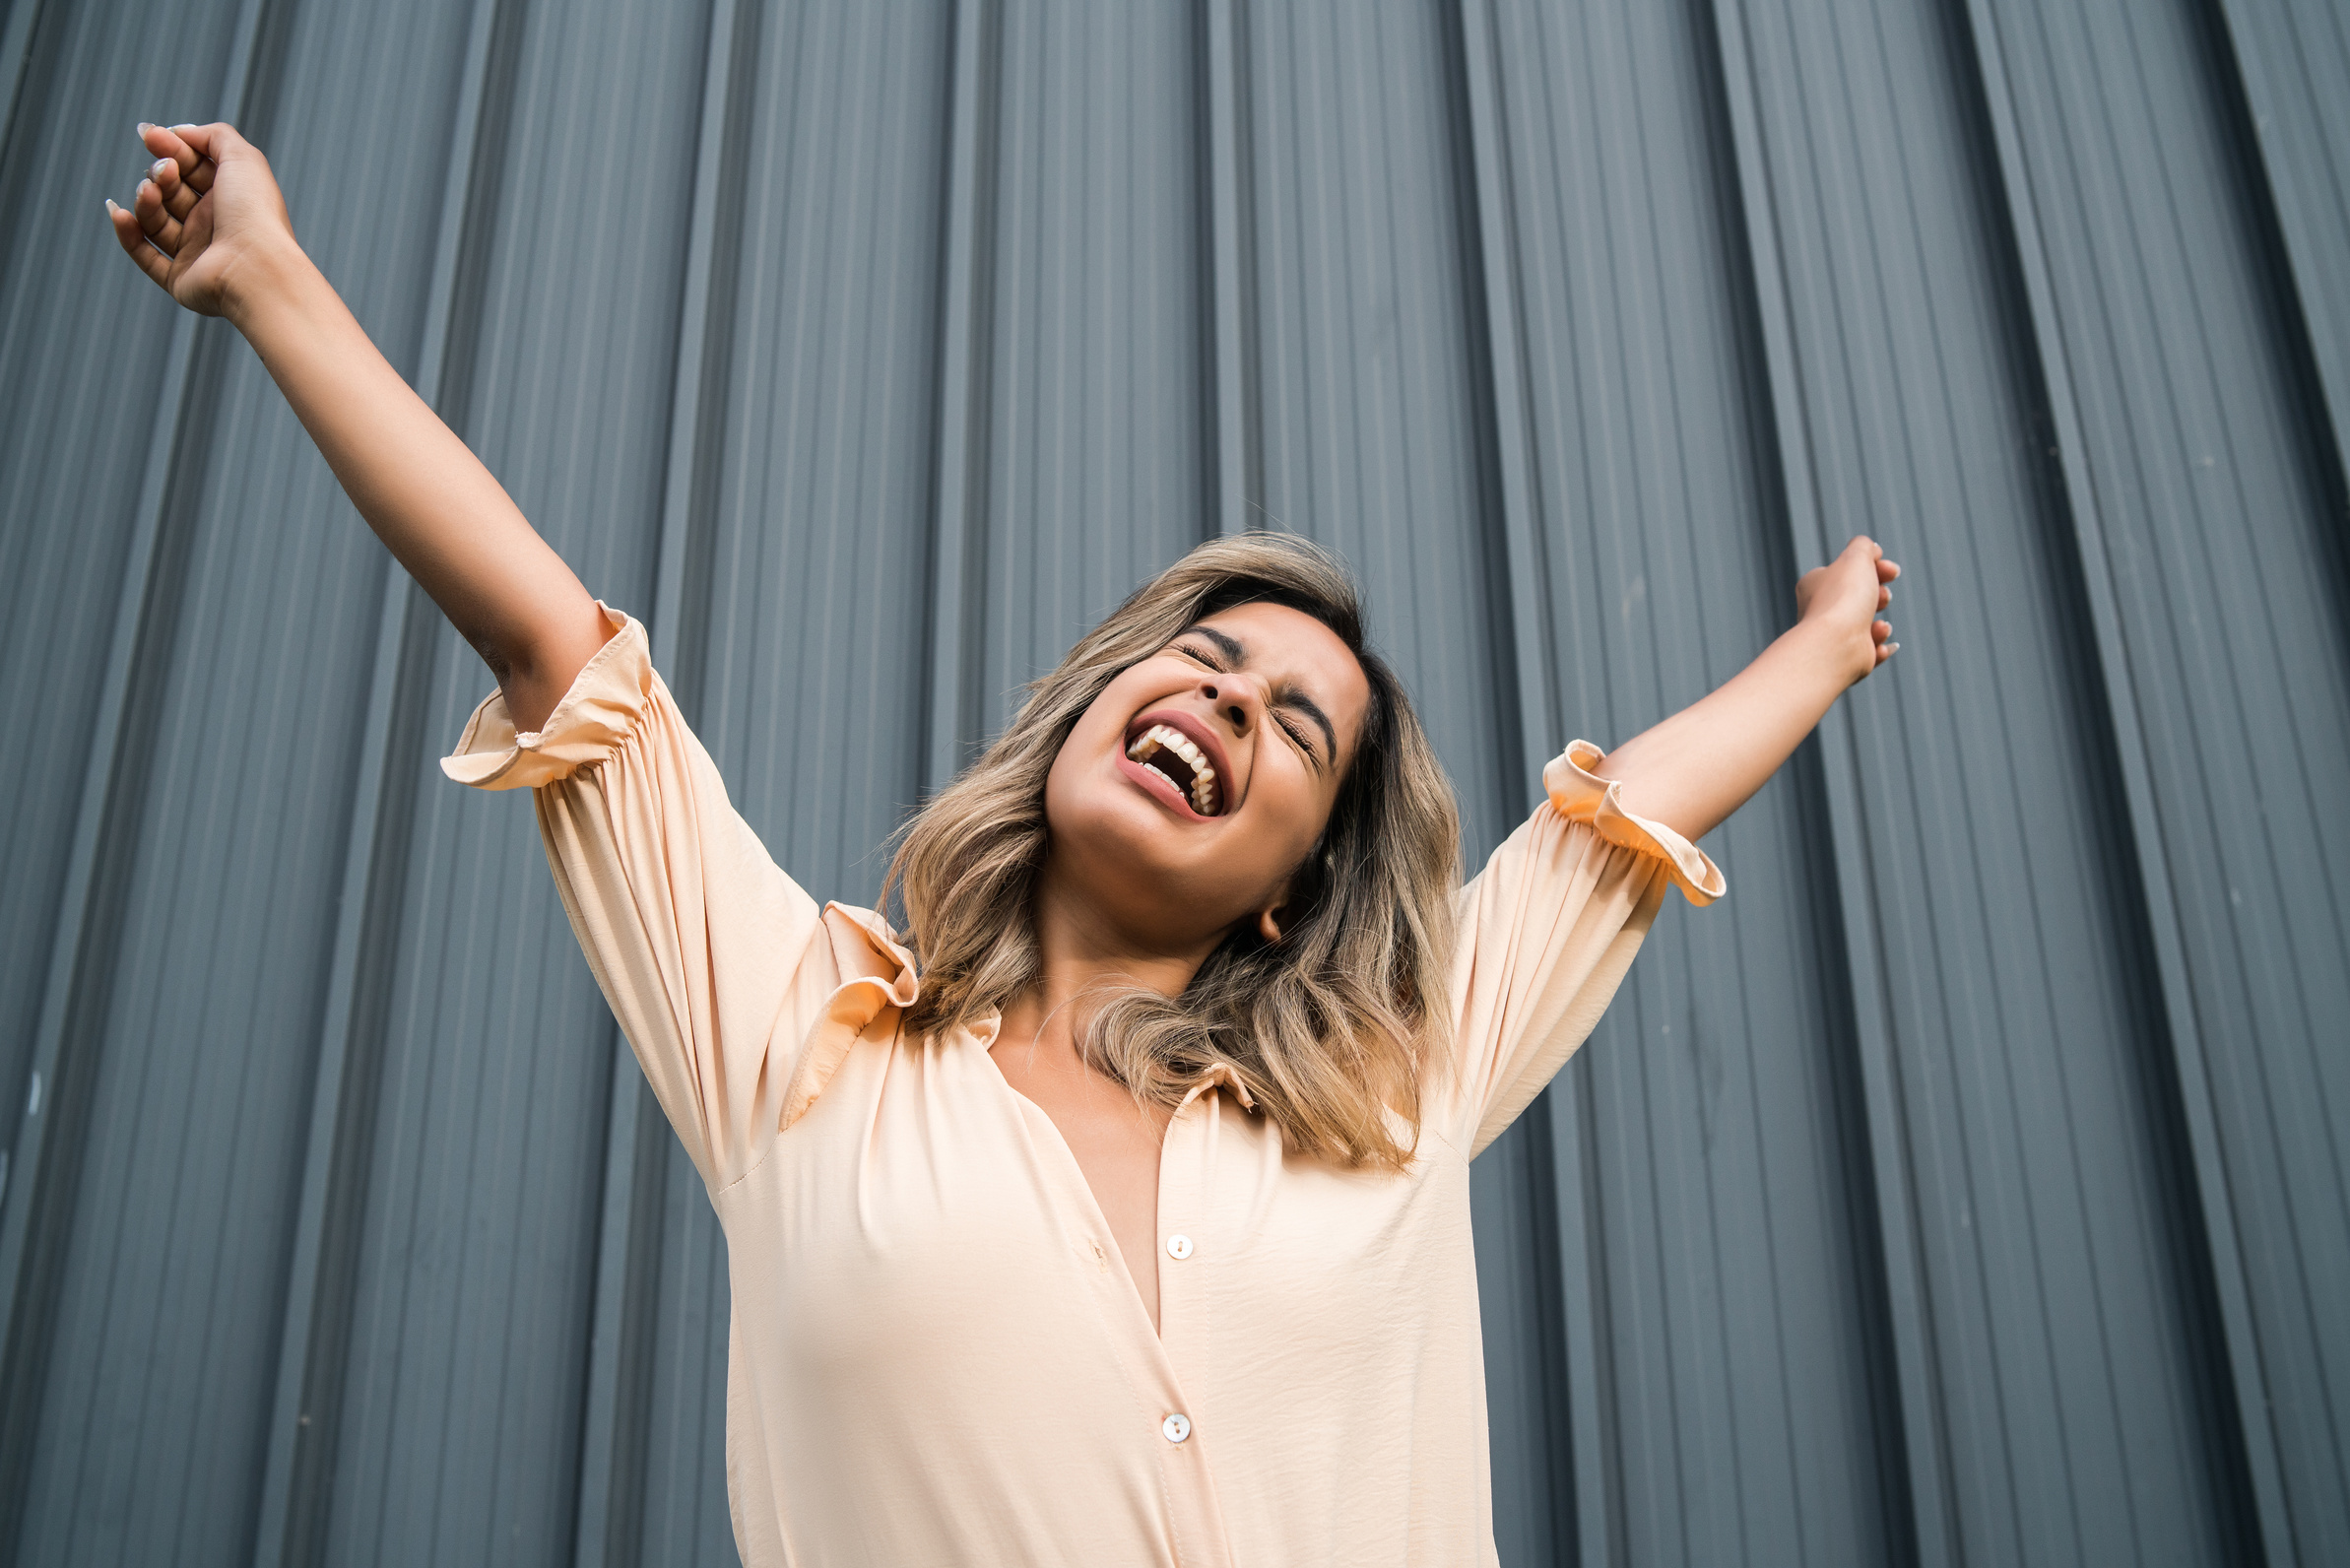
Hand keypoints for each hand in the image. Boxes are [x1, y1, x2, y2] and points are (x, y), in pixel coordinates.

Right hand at [106, 121, 296, 318]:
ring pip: (155, 220)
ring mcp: (197, 252)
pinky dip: (129, 234)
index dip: (169, 148)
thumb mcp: (242, 158)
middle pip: (171, 192)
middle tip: (165, 172)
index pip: (191, 167)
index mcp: (230, 197)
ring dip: (146, 201)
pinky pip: (145, 256)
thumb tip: (179, 132)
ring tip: (150, 193)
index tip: (150, 136)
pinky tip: (121, 214)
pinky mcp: (181, 279)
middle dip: (160, 175)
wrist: (256, 268)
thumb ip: (213, 136)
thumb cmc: (254, 213)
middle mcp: (214, 224)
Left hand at [1795, 535, 1900, 684]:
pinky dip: (1879, 648)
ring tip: (1879, 627)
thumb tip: (1871, 551)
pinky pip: (1870, 651)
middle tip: (1881, 598)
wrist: (1836, 645)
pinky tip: (1877, 646)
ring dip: (1881, 625)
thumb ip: (1863, 546)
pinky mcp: (1845, 659)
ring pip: (1868, 625)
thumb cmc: (1844, 598)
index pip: (1848, 571)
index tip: (1891, 571)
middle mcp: (1820, 611)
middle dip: (1879, 595)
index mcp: (1815, 585)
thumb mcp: (1855, 557)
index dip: (1875, 567)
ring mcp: (1833, 637)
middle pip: (1860, 597)